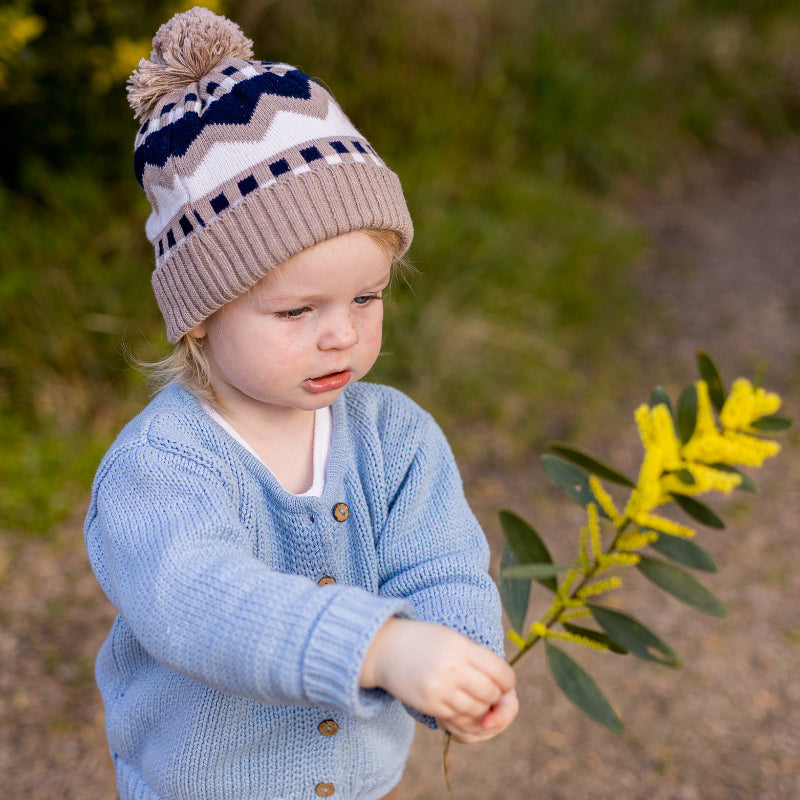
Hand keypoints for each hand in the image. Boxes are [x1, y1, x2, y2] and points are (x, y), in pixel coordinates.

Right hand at [360, 618, 516, 738]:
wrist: (385, 648)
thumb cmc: (424, 640)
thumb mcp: (452, 638)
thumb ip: (476, 656)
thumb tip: (504, 682)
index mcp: (462, 648)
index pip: (501, 673)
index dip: (507, 681)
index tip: (504, 681)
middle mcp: (453, 669)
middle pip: (490, 693)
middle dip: (494, 695)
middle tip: (489, 690)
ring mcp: (440, 689)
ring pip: (476, 709)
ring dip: (479, 706)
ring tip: (471, 695)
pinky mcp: (430, 705)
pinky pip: (457, 717)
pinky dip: (462, 713)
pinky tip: (456, 701)